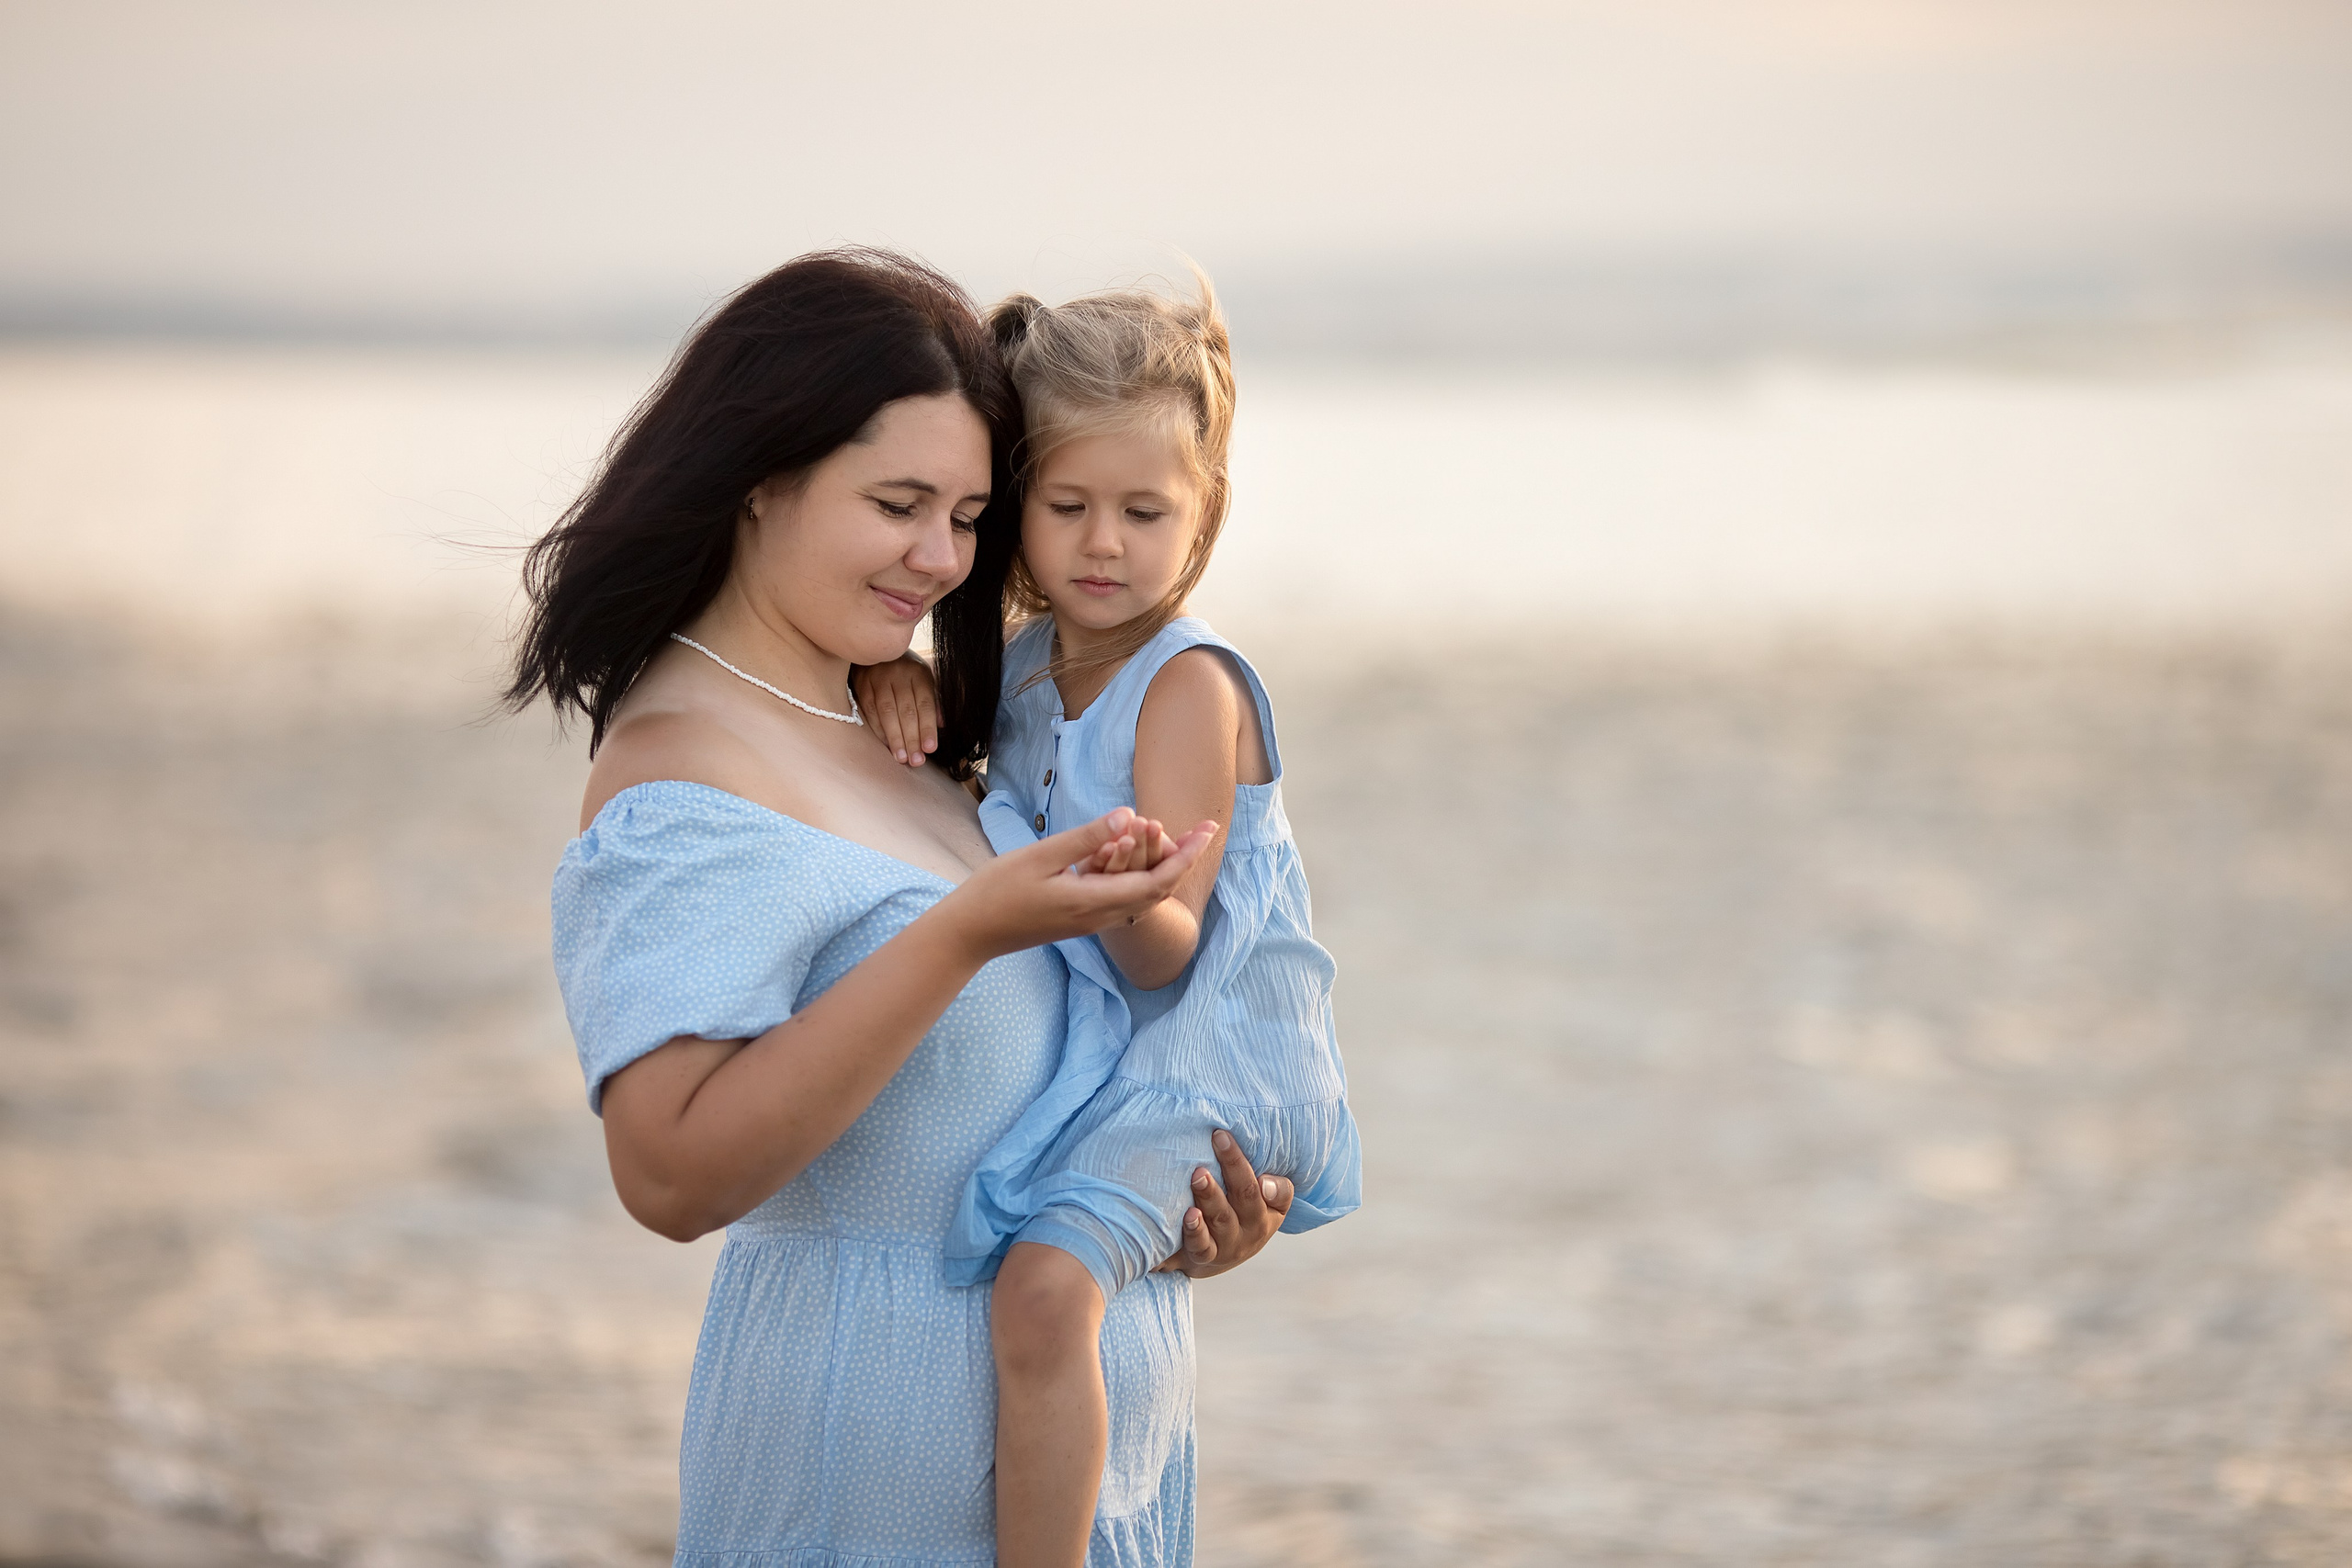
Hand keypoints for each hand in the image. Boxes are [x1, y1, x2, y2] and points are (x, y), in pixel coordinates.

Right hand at [851, 655, 938, 767]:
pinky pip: (870, 712)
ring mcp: (878, 679)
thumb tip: (942, 725)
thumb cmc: (905, 670)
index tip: (930, 748)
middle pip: (907, 711)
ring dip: (895, 738)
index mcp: (919, 673)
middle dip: (912, 738)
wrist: (876, 649)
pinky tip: (886, 745)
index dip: (928, 727)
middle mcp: (898, 674)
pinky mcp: (862, 685)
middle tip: (917, 761)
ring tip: (902, 758)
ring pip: (887, 713)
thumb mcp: (924, 679)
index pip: (925, 703)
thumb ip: (933, 701)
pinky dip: (879, 730)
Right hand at [931, 809, 1216, 961]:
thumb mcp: (1042, 855)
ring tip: (1173, 837)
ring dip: (1160, 867)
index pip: (1157, 881)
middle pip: (1157, 891)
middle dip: (1183, 860)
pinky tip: (1128, 853)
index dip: (1187, 855)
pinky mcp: (1079, 920)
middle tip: (1202, 830)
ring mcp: (1089, 921)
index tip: (1208, 830)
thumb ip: (1088, 838)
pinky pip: (1120, 898)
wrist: (971, 933)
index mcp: (1093, 900)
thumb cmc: (998, 890)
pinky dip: (1134, 874)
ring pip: (1140, 896)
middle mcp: (1099, 916)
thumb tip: (1130, 815)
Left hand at [1154, 1128, 1293, 1279]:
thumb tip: (1263, 1178)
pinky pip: (1202, 1246)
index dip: (1262, 1175)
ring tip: (1198, 1176)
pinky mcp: (1205, 1257)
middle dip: (1233, 1165)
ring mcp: (1228, 1244)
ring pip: (1222, 1218)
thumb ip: (1269, 1182)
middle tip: (1218, 1140)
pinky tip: (1189, 1215)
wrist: (1216, 1258)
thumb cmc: (1239, 1216)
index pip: (1276, 1191)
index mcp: (1270, 1211)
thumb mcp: (1264, 1202)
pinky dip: (1195, 1231)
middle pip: (1246, 1195)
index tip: (1229, 1141)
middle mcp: (1253, 1229)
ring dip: (1210, 1195)